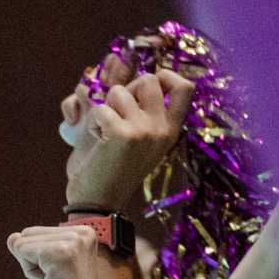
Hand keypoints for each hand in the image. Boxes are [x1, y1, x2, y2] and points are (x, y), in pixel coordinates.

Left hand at [63, 63, 196, 214]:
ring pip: (120, 91)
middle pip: (149, 79)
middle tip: (117, 114)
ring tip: (105, 133)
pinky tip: (98, 143)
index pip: (185, 88)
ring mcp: (144, 131)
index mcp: (170, 131)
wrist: (99, 203)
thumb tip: (144, 78)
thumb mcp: (141, 141)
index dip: (166, 76)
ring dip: (106, 107)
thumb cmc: (115, 170)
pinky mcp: (122, 134)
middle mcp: (162, 130)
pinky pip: (101, 107)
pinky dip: (93, 122)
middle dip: (127, 89)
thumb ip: (147, 112)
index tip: (149, 85)